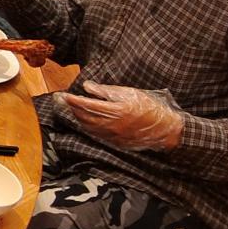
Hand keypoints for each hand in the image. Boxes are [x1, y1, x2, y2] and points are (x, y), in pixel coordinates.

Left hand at [62, 83, 185, 151]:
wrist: (165, 129)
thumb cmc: (149, 107)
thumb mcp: (129, 93)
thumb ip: (107, 91)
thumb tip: (87, 86)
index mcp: (115, 110)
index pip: (87, 105)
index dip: (73, 100)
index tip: (64, 95)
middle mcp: (111, 125)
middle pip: (84, 117)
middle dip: (72, 108)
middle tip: (63, 101)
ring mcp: (112, 135)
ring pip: (88, 127)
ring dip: (78, 118)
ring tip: (72, 109)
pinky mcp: (115, 142)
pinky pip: (95, 134)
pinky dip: (87, 126)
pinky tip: (84, 120)